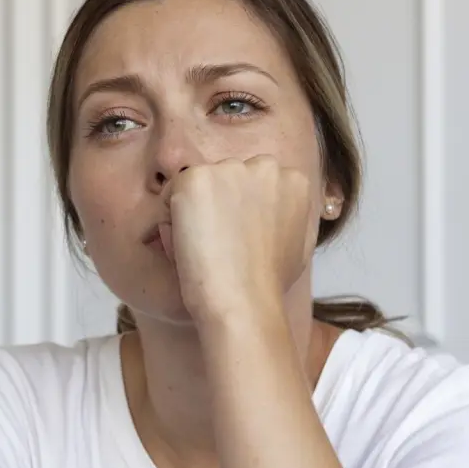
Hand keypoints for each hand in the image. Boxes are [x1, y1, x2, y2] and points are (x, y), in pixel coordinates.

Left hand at [164, 155, 321, 325]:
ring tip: (205, 246)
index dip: (241, 212)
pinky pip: (173, 191)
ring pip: (201, 184)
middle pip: (229, 177)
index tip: (238, 239)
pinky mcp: (197, 178)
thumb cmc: (269, 284)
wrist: (243, 301)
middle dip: (219, 203)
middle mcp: (266, 166)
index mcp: (293, 181)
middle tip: (218, 243)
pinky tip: (187, 242)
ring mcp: (231, 168)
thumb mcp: (296, 243)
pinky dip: (172, 215)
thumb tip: (272, 214)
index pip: (255, 184)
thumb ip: (286, 217)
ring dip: (196, 208)